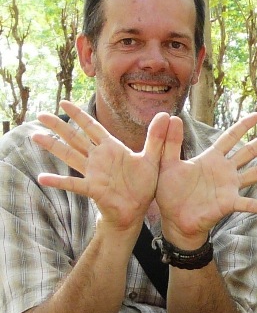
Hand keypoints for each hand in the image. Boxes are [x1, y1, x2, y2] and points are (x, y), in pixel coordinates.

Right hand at [32, 100, 163, 231]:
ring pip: (69, 155)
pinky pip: (73, 184)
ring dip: (53, 146)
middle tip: (40, 114)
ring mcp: (93, 173)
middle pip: (75, 138)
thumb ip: (157, 137)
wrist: (137, 210)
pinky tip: (42, 177)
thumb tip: (166, 115)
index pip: (92, 127)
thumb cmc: (142, 184)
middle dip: (59, 126)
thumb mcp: (152, 157)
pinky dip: (59, 181)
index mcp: (111, 148)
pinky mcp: (93, 188)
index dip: (79, 115)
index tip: (64, 103)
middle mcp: (98, 158)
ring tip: (35, 136)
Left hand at [156, 113, 256, 248]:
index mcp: (211, 159)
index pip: (230, 138)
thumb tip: (171, 116)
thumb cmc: (169, 192)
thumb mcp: (167, 164)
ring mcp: (230, 187)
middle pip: (249, 152)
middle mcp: (225, 170)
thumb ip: (170, 142)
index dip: (243, 126)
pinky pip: (250, 205)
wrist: (173, 219)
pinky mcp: (229, 203)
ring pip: (256, 173)